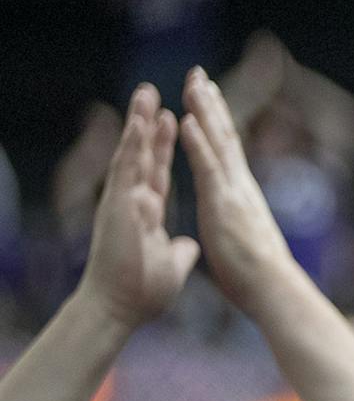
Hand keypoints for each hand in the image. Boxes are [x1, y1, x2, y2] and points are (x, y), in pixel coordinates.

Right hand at [80, 85, 199, 327]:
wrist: (121, 308)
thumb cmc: (142, 290)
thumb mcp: (171, 264)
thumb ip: (178, 250)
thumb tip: (188, 247)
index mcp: (146, 210)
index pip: (156, 169)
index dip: (163, 145)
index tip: (171, 118)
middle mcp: (132, 200)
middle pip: (142, 154)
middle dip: (148, 123)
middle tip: (152, 91)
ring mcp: (123, 201)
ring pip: (132, 154)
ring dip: (138, 124)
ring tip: (145, 94)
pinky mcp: (118, 207)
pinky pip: (127, 171)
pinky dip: (133, 147)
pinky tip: (140, 124)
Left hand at [177, 68, 297, 308]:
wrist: (273, 290)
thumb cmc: (258, 277)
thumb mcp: (243, 243)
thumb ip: (239, 227)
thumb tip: (242, 229)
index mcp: (241, 196)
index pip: (227, 152)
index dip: (216, 123)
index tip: (206, 98)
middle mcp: (241, 186)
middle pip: (225, 136)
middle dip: (211, 104)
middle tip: (199, 74)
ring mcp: (233, 192)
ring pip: (218, 142)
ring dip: (204, 110)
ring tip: (193, 82)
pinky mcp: (223, 204)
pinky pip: (208, 166)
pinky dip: (198, 141)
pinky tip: (188, 119)